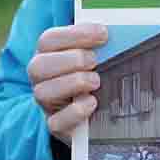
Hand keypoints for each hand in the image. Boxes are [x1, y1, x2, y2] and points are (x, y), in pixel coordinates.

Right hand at [27, 23, 106, 143]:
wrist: (94, 114)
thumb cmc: (93, 76)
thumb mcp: (95, 58)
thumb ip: (100, 45)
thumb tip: (121, 33)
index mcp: (47, 55)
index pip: (49, 40)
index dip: (74, 34)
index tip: (103, 34)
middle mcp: (41, 79)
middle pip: (38, 66)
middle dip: (70, 60)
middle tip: (94, 60)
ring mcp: (46, 103)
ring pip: (42, 93)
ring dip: (72, 83)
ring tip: (96, 81)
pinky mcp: (56, 126)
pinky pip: (55, 122)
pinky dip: (74, 112)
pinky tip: (92, 102)